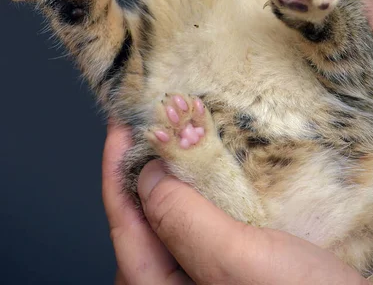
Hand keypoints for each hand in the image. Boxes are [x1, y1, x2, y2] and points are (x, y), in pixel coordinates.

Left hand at [103, 123, 367, 284]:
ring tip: (180, 138)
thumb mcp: (237, 261)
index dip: (118, 167)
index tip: (123, 121)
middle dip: (144, 171)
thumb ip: (184, 219)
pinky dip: (205, 192)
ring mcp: (208, 281)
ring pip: (178, 221)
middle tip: (154, 124)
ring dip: (176, 179)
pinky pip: (207, 225)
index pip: (125, 223)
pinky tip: (215, 169)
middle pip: (145, 222)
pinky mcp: (236, 270)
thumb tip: (148, 172)